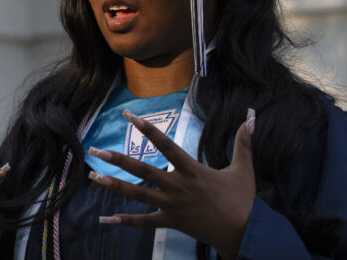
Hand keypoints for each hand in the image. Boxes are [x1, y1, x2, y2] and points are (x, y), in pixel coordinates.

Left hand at [88, 108, 256, 259]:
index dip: (146, 129)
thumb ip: (244, 140)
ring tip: (94, 177)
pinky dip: (125, 221)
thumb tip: (252, 114)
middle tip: (95, 150)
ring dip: (114, 185)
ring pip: (137, 194)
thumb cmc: (242, 199)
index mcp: (191, 169)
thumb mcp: (244, 167)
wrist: (242, 232)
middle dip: (117, 159)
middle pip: (141, 169)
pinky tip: (106, 218)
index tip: (129, 116)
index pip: (164, 144)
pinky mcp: (170, 222)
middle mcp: (176, 185)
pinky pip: (143, 222)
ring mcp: (171, 205)